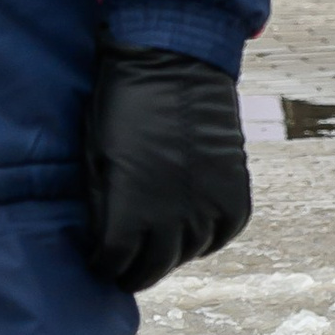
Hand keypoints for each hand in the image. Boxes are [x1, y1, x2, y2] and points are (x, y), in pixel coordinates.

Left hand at [83, 45, 251, 293]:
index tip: (98, 263)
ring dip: (169, 254)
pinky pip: (221, 233)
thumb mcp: (99, 158)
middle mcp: (174, 218)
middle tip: (125, 267)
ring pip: (188, 253)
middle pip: (153, 268)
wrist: (175, 64)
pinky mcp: (235, 193)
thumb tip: (104, 239)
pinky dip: (205, 238)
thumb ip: (104, 205)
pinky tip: (189, 232)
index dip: (103, 266)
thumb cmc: (124, 105)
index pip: (115, 262)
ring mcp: (208, 206)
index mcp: (131, 209)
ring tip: (155, 247)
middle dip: (134, 270)